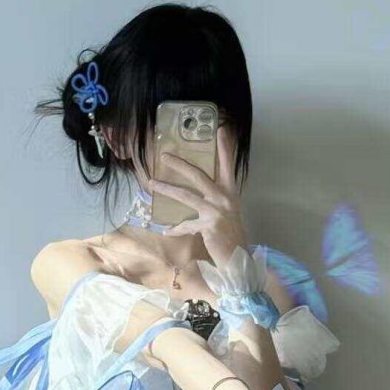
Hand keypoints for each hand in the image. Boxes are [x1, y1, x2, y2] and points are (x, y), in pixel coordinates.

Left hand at [148, 124, 244, 265]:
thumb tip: (199, 193)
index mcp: (230, 192)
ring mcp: (216, 211)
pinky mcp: (208, 225)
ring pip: (186, 196)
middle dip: (180, 165)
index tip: (221, 130)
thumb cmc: (231, 234)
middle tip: (164, 156)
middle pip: (198, 176)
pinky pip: (186, 225)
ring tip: (152, 183)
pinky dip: (176, 229)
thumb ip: (215, 200)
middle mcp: (224, 197)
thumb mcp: (227, 212)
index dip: (225, 148)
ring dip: (167, 189)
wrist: (238, 258)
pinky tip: (166, 230)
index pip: (228, 166)